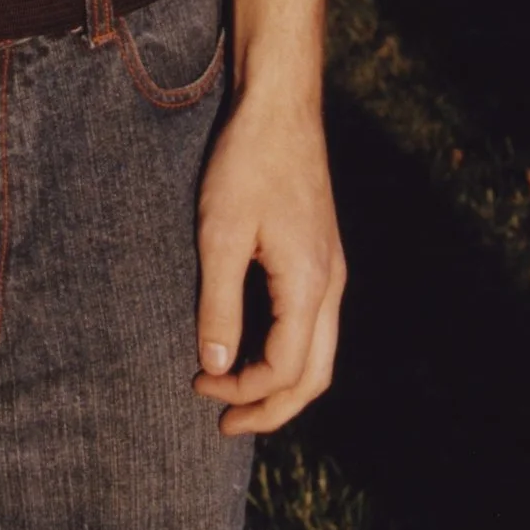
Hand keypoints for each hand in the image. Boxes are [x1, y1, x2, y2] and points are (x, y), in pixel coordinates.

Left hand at [192, 88, 344, 434]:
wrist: (281, 105)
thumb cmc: (246, 163)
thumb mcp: (220, 235)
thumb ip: (219, 305)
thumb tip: (216, 369)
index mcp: (309, 285)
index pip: (283, 370)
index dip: (241, 391)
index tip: (198, 387)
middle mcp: (331, 284)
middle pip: (315, 376)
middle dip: (271, 407)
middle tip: (225, 424)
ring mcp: (332, 269)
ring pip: (320, 353)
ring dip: (282, 384)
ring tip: (239, 396)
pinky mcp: (322, 254)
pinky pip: (315, 324)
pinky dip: (289, 352)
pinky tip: (255, 347)